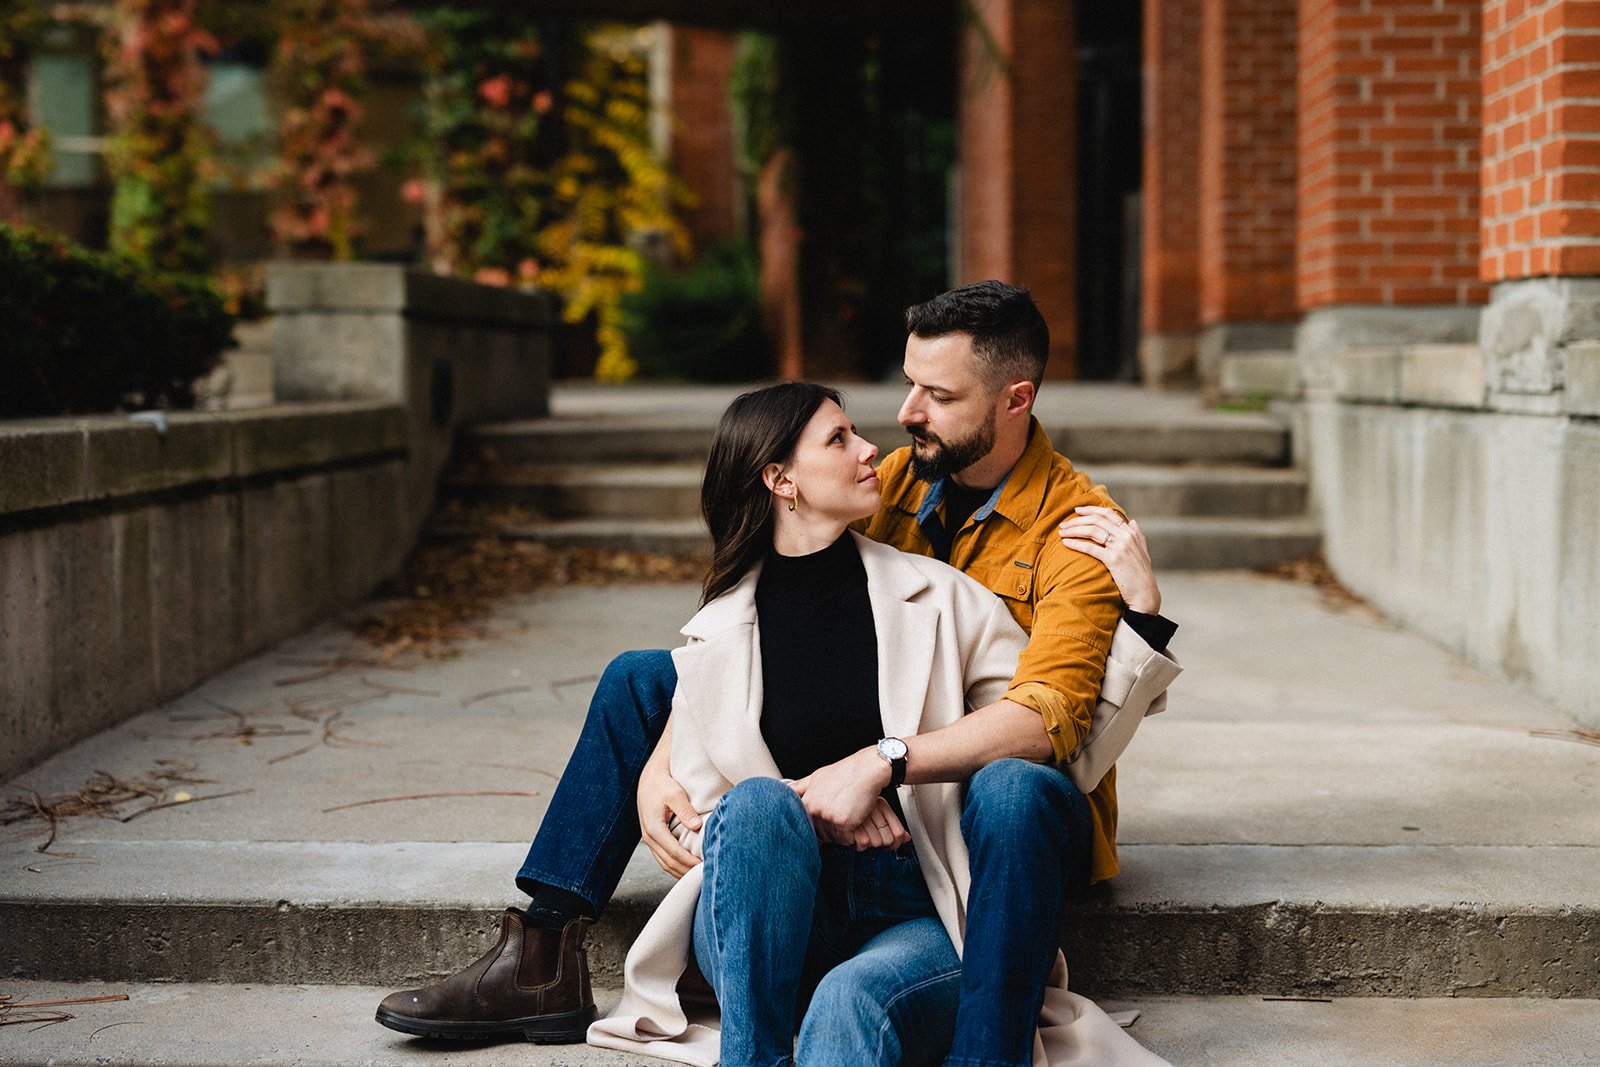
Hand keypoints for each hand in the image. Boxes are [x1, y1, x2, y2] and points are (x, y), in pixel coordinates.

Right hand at [637, 739, 702, 878]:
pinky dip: (675, 866)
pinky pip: (663, 858)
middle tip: (704, 876)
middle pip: (669, 863)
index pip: (674, 853)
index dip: (690, 863)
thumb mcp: (675, 793)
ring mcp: (649, 839)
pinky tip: (687, 868)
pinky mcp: (653, 838)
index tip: (704, 868)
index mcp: (654, 828)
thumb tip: (696, 826)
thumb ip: (685, 810)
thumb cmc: (662, 784)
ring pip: (665, 863)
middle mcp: (649, 837)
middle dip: (686, 872)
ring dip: (680, 872)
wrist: (649, 778)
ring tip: (697, 877)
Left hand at [790, 747, 892, 843]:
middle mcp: (815, 810)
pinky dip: (854, 830)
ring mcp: (829, 817)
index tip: (827, 821)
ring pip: (835, 835)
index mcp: (808, 802)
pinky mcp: (844, 822)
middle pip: (822, 832)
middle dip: (832, 828)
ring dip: (843, 830)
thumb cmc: (844, 772)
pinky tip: (857, 814)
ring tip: (850, 810)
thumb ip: (801, 787)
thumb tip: (785, 789)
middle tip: (843, 812)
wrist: (866, 770)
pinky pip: (848, 835)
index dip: (819, 825)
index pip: (808, 824)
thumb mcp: (817, 776)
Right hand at [847, 796, 910, 851]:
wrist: (832, 796)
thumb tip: (906, 838)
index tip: (891, 845)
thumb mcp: (876, 810)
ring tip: (861, 835)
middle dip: (880, 844)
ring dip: (868, 844)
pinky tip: (854, 837)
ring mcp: (861, 817)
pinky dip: (858, 845)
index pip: (899, 832)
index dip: (896, 843)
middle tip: (871, 838)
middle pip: (888, 840)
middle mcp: (873, 810)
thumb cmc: (853, 805)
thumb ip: (893, 825)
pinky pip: (862, 844)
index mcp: (881, 805)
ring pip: (876, 843)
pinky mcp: (850, 825)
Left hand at [1059, 506, 1160, 613]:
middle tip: (1063, 524)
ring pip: (1092, 531)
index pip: (1108, 513)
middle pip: (1096, 520)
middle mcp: (1125, 536)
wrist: (1145, 594)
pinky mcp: (1114, 559)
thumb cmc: (1142, 575)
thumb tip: (1132, 520)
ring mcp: (1120, 547)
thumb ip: (1138, 535)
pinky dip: (1076, 544)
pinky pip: (1090, 548)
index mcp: (1130, 532)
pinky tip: (1066, 543)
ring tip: (1061, 533)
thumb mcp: (1143, 551)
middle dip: (1077, 520)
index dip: (1090, 510)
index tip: (1076, 511)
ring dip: (1074, 530)